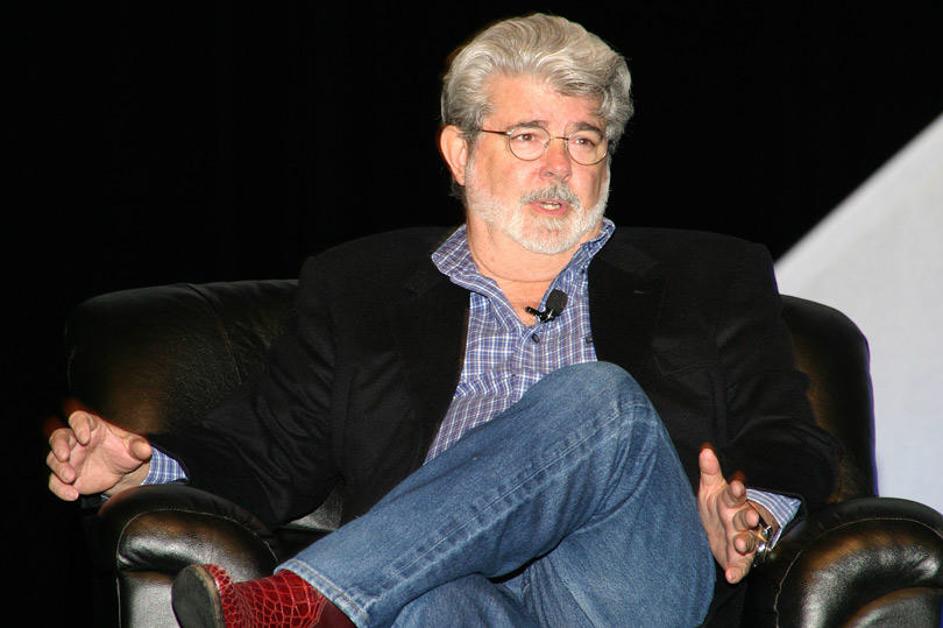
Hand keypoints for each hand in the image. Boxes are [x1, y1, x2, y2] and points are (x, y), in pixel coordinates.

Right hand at [47, 410, 151, 500]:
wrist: (123, 473)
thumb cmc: (125, 452)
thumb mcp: (135, 448)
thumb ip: (139, 447)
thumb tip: (146, 450)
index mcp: (92, 427)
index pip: (79, 419)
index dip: (78, 426)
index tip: (85, 438)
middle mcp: (76, 441)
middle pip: (58, 437)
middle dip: (58, 446)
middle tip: (64, 456)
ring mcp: (69, 459)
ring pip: (53, 460)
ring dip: (59, 469)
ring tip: (71, 478)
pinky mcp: (66, 477)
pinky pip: (55, 482)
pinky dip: (60, 489)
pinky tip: (72, 494)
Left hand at [697, 447, 768, 583]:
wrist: (716, 529)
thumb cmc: (715, 505)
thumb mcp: (710, 487)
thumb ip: (709, 470)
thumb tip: (705, 449)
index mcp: (732, 501)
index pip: (736, 494)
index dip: (737, 490)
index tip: (736, 485)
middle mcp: (740, 520)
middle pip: (747, 518)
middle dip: (749, 518)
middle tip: (752, 518)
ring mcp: (741, 539)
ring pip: (748, 541)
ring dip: (745, 543)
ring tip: (740, 544)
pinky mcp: (738, 559)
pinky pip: (741, 566)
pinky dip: (737, 571)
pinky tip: (731, 576)